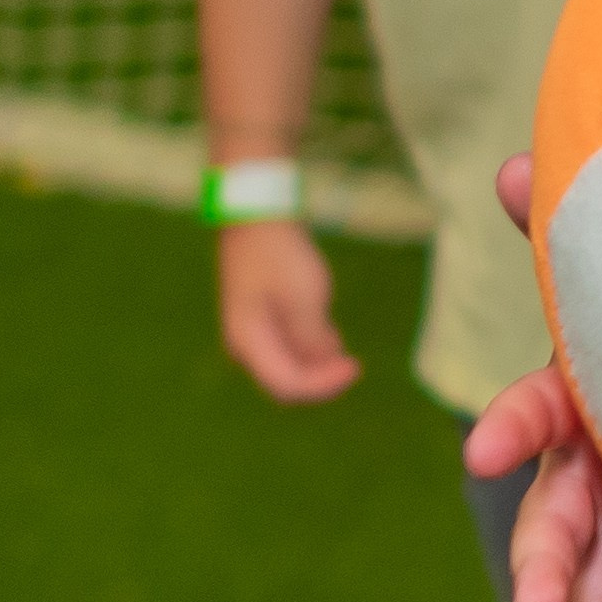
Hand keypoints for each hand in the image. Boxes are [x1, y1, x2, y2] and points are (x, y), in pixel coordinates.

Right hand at [217, 216, 361, 402]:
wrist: (257, 215)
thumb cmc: (279, 256)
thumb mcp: (304, 300)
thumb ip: (313, 339)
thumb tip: (324, 361)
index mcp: (250, 343)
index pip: (288, 386)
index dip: (324, 385)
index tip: (355, 368)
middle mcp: (246, 344)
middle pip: (287, 381)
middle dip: (321, 378)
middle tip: (352, 365)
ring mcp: (252, 330)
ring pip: (289, 363)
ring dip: (318, 361)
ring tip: (341, 344)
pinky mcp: (262, 316)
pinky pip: (288, 343)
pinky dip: (311, 344)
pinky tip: (329, 331)